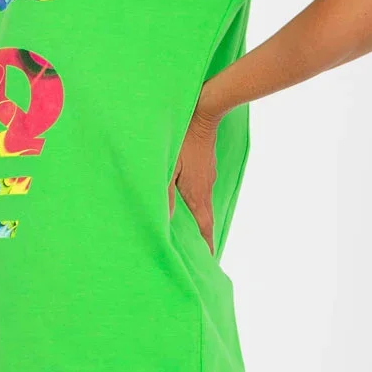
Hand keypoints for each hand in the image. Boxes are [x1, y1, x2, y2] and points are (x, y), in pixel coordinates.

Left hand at [168, 105, 220, 253]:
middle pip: (204, 219)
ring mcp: (206, 176)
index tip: (209, 262)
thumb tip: (162, 221)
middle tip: (196, 253)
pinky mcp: (203, 166)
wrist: (204, 109)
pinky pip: (198, 189)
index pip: (204, 228)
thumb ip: (163, 195)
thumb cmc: (182, 137)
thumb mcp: (167, 167)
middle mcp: (205, 188)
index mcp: (197, 194)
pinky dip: (191, 201)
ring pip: (200, 203)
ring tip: (186, 231)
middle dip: (201, 237)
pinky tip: (181, 200)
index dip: (206, 246)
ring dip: (195, 218)